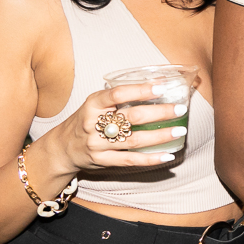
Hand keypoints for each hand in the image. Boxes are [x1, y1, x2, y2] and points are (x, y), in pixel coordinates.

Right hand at [47, 82, 188, 174]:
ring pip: (134, 140)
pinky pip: (130, 160)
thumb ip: (120, 96)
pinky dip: (150, 159)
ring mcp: (97, 144)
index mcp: (93, 104)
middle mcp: (94, 123)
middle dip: (159, 113)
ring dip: (160, 135)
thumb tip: (158, 82)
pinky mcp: (103, 161)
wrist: (63, 147)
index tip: (162, 87)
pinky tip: (167, 155)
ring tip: (180, 130)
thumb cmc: (87, 119)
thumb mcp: (97, 103)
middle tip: (180, 109)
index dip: (140, 90)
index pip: (118, 93)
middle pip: (132, 117)